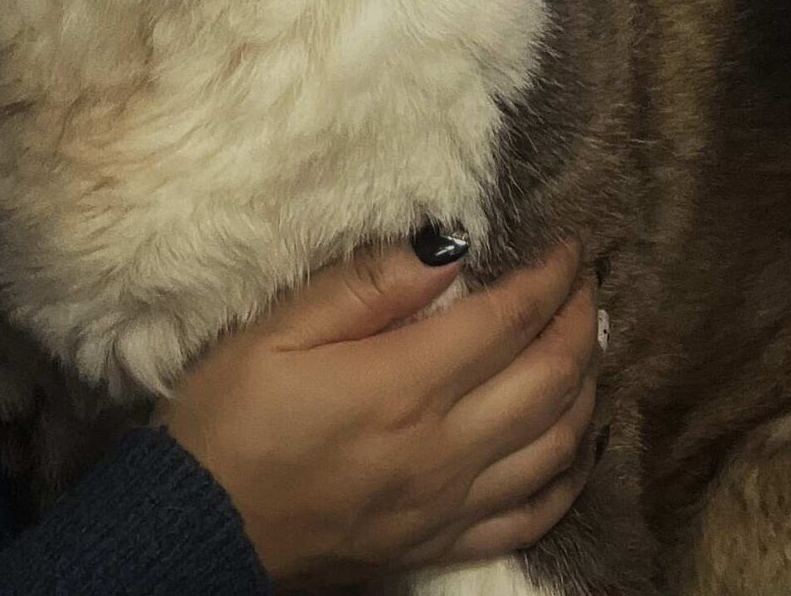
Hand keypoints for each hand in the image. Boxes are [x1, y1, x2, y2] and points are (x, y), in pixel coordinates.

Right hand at [150, 235, 601, 588]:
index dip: (549, 280)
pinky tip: (574, 445)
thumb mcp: (276, 331)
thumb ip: (366, 288)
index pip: (507, 321)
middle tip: (589, 283)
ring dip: (585, 390)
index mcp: (402, 385)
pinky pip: (532, 515)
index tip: (570, 246)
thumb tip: (446, 247)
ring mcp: (448, 503)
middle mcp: (442, 448)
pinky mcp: (440, 544)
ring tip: (589, 347)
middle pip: (547, 379)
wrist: (201, 528)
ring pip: (554, 445)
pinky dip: (569, 475)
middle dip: (580, 323)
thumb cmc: (229, 419)